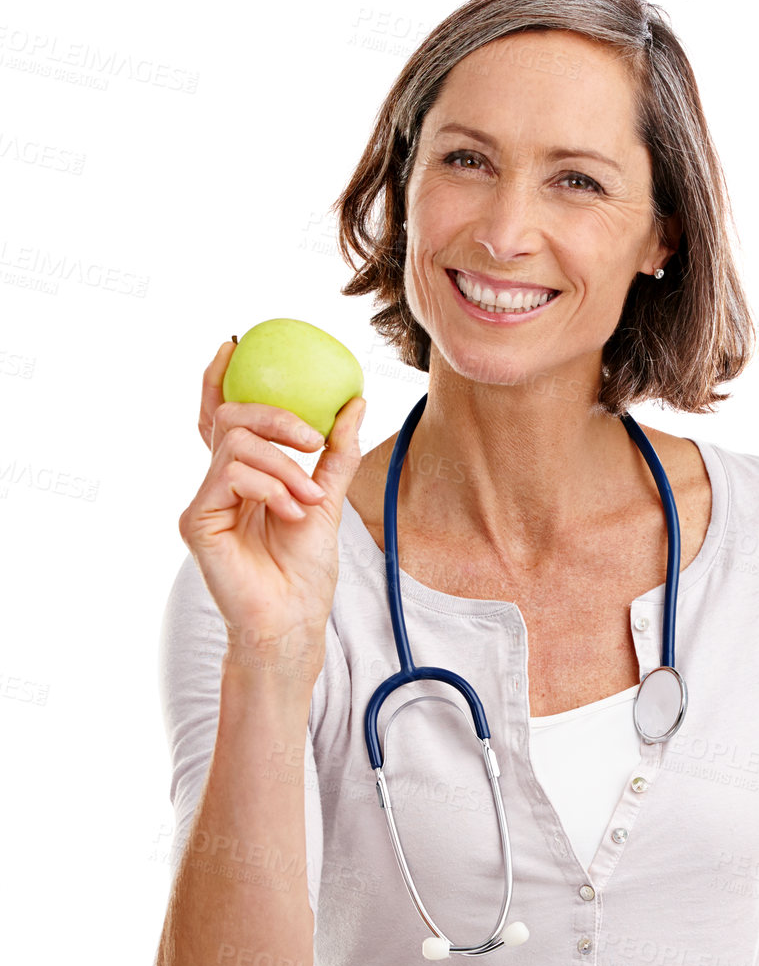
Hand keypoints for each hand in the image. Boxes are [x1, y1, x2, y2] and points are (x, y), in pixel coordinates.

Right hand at [179, 339, 365, 664]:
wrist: (293, 620)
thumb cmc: (305, 571)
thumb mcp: (330, 500)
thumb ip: (337, 453)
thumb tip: (354, 401)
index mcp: (242, 476)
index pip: (221, 418)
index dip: (219, 379)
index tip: (235, 345)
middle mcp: (216, 484)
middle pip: (230, 418)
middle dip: (275, 417)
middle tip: (313, 440)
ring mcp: (203, 502)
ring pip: (236, 444)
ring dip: (285, 466)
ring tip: (310, 500)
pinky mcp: (196, 521)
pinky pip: (232, 475)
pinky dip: (271, 487)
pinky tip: (291, 512)